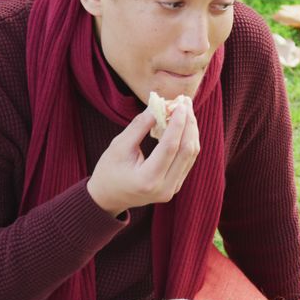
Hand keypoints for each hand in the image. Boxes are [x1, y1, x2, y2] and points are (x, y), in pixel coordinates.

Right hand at [86, 98, 199, 215]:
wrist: (108, 198)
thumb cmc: (109, 170)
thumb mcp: (119, 146)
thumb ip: (140, 126)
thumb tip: (158, 106)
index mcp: (148, 179)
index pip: (170, 147)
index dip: (178, 123)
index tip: (180, 104)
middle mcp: (164, 188)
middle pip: (186, 151)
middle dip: (188, 123)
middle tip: (185, 101)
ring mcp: (172, 189)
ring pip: (190, 155)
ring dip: (190, 130)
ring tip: (185, 109)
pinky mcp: (175, 186)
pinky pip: (187, 160)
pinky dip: (187, 140)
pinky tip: (183, 124)